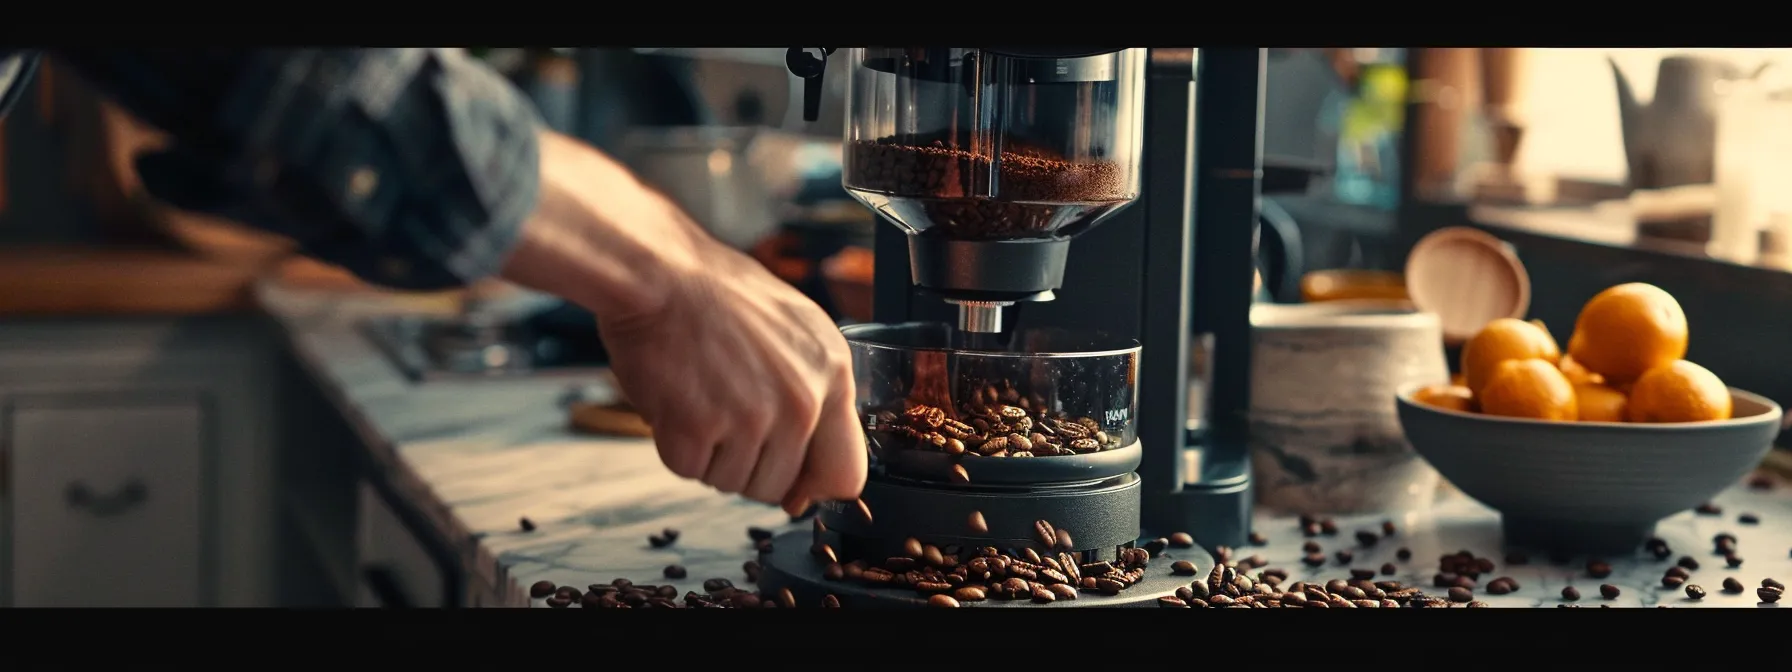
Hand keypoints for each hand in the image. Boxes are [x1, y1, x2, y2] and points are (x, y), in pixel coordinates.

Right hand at [599, 234, 867, 511]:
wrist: (659, 273)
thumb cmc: (719, 294)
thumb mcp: (797, 329)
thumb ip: (816, 393)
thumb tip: (817, 474)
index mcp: (832, 374)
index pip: (846, 473)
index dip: (814, 485)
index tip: (795, 484)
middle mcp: (799, 402)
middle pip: (779, 486)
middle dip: (750, 462)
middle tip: (725, 414)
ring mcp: (749, 418)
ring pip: (734, 483)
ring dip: (711, 455)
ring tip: (702, 399)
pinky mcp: (696, 429)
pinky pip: (690, 471)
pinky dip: (676, 446)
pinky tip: (677, 402)